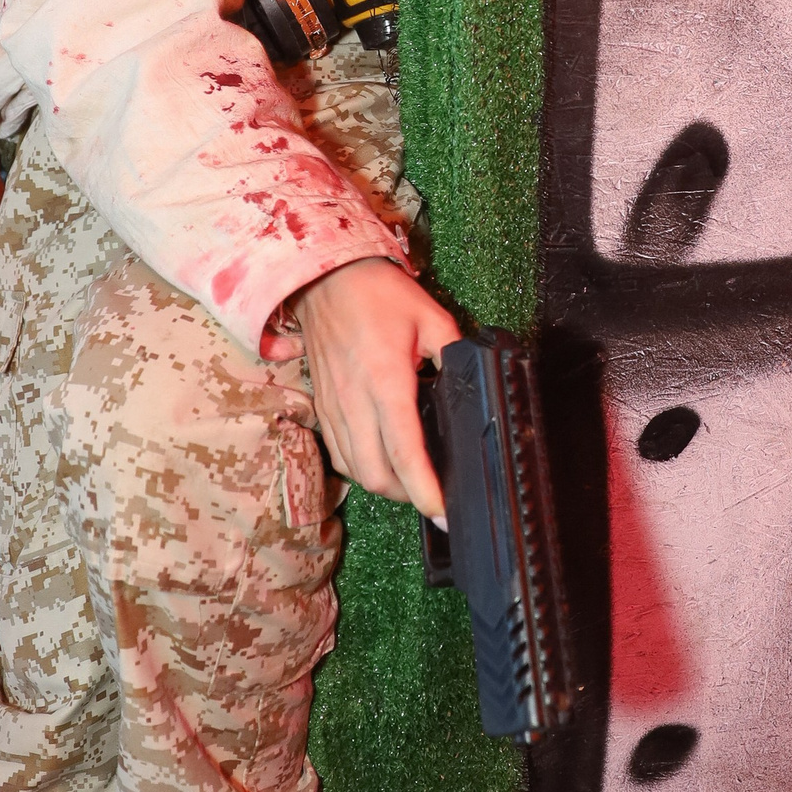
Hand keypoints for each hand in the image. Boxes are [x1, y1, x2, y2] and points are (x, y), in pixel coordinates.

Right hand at [270, 256, 461, 521]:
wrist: (325, 276)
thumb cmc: (380, 294)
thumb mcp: (431, 317)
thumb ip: (454, 354)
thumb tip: (470, 385)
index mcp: (386, 381)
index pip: (405, 451)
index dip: (425, 490)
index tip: (444, 514)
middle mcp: (354, 403)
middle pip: (375, 475)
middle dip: (406, 495)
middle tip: (434, 492)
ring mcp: (332, 407)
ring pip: (354, 470)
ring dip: (383, 485)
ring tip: (411, 481)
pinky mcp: (320, 406)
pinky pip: (339, 453)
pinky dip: (361, 467)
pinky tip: (381, 459)